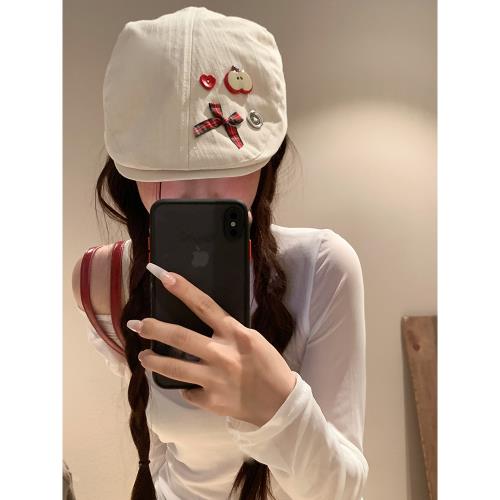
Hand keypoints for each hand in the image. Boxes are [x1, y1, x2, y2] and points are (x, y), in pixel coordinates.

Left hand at [127, 263, 296, 426]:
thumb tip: (202, 324)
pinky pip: (188, 392)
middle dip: (153, 328)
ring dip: (154, 361)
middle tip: (136, 324)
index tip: (164, 276)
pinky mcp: (211, 401)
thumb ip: (228, 332)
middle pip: (180, 336)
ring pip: (174, 367)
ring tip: (143, 357)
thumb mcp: (252, 340)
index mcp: (235, 334)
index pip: (204, 305)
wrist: (280, 404)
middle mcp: (222, 354)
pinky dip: (186, 388)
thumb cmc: (268, 367)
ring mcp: (214, 379)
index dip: (183, 289)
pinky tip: (188, 387)